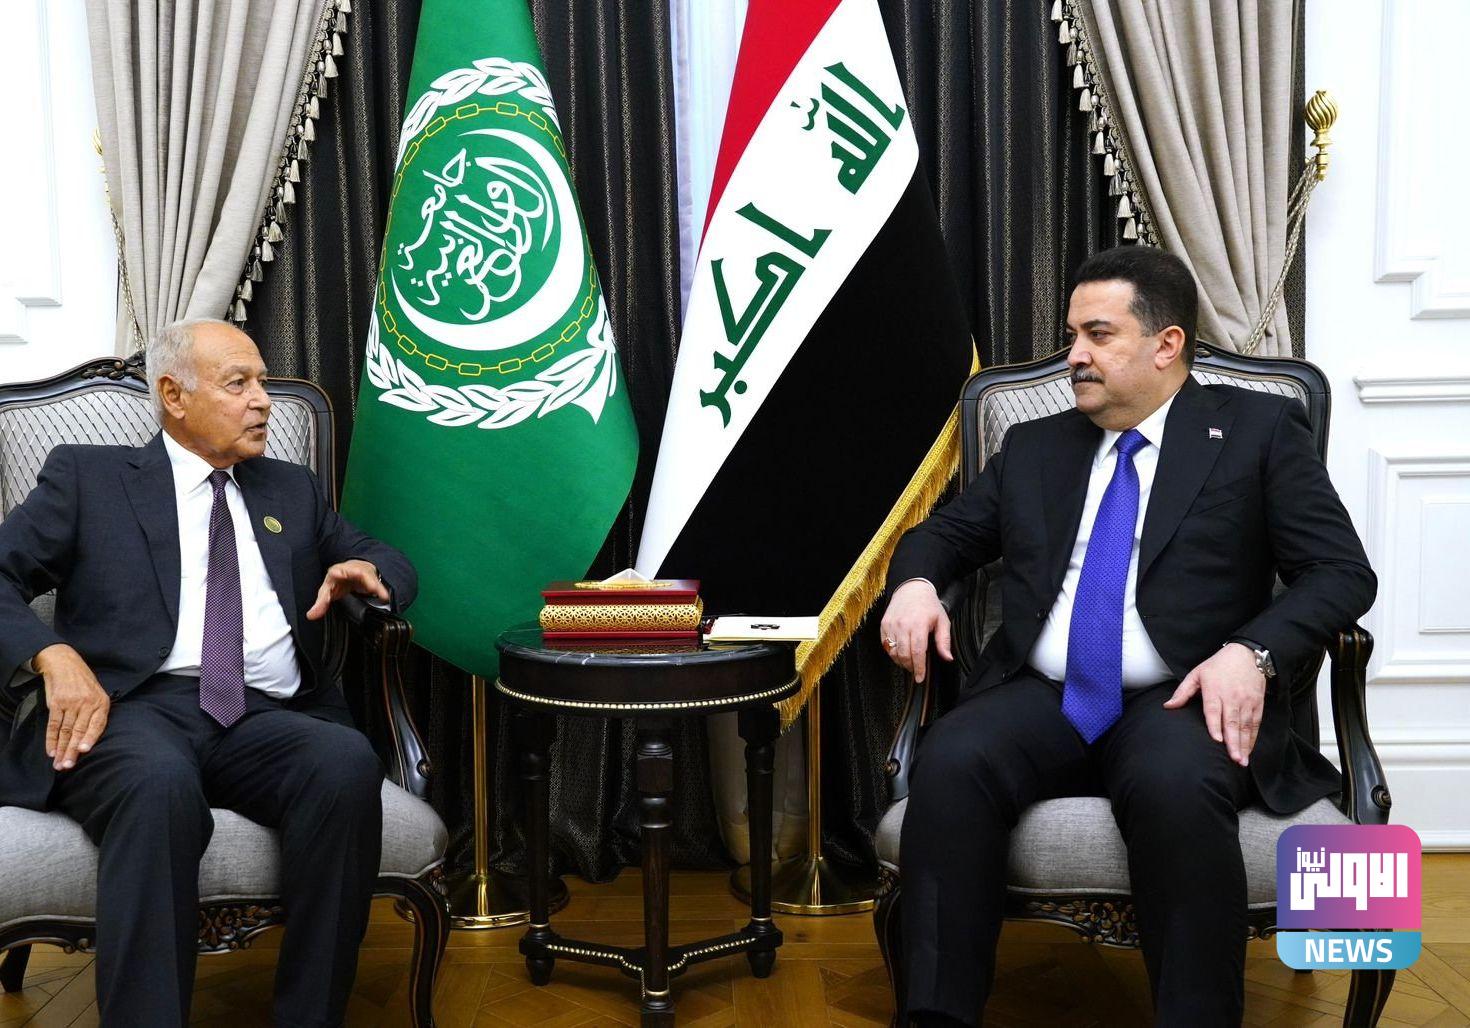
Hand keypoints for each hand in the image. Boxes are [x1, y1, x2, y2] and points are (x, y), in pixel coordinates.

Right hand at [34, 643, 109, 771]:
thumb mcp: (98, 695)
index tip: (83, 751)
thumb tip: (92, 738)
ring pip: (65, 730)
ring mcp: (70, 703)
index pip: (97, 724)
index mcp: (101, 703)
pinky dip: (51, 739)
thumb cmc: (84, 684)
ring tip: (59, 764)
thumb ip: (97, 714)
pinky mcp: (56, 703)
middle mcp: (87, 703)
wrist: (65, 664)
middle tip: (68, 766)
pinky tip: (51, 750)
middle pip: (78, 731)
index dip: (89, 738)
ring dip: (60, 749)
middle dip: (72, 750)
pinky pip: (53, 724)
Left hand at [306, 559, 388, 620]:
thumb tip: (311, 616)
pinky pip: (377, 584)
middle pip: (357, 572)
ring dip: (375, 584)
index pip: (336, 571)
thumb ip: (321, 603)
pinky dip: (381, 591)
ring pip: (369, 577)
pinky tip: (385, 597)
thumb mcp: (328, 591)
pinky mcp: (372, 579)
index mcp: (336, 572)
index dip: (337, 572)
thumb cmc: (339, 581)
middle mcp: (351, 570)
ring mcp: (363, 573)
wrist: (354, 570)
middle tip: (366, 580)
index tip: (338, 573)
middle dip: (362, 575)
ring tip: (382, 594)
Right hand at [878, 579, 952, 682]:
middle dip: (910, 666)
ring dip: (901, 661)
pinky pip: (885, 645)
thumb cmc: (928, 605)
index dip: (919, 667)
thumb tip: (947, 658)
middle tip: (916, 670)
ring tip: (909, 662)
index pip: (917, 652)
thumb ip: (944, 641)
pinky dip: (892, 652)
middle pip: (904, 654)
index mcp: (918, 624)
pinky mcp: (884, 624)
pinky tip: (900, 652)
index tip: (920, 677)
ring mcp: (891, 625)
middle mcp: (903, 625)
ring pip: (893, 652)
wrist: (911, 589)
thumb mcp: (942, 621)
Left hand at [1163, 642, 1266, 766]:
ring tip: (1242, 761)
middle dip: (1233, 742)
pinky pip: (1255, 723)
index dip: (1215, 726)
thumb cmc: (1218, 665)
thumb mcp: (1197, 673)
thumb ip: (1183, 691)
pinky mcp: (1257, 703)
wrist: (1247, 654)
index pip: (1214, 710)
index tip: (1216, 740)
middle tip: (1234, 759)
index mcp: (1214, 690)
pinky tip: (1249, 749)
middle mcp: (1232, 697)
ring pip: (1245, 726)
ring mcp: (1246, 701)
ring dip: (1244, 744)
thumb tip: (1168, 706)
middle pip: (1232, 722)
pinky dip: (1252, 737)